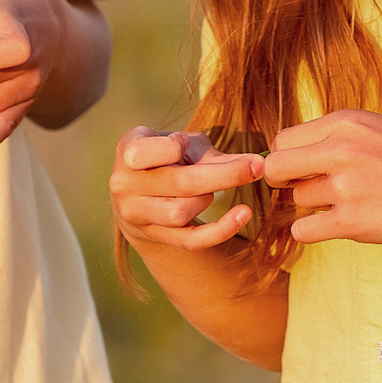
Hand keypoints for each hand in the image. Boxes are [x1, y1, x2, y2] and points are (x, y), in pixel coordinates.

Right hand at [109, 128, 267, 251]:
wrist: (139, 191)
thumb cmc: (166, 156)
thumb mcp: (180, 142)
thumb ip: (210, 153)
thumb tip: (256, 162)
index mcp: (127, 149)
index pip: (145, 152)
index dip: (173, 146)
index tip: (185, 142)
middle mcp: (124, 184)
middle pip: (179, 184)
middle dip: (224, 175)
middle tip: (257, 166)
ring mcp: (136, 214)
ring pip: (181, 213)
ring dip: (207, 198)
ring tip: (210, 189)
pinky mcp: (153, 237)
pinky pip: (190, 241)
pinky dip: (221, 230)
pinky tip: (244, 214)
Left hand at [260, 110, 381, 245]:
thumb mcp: (374, 129)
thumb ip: (332, 137)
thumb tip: (288, 155)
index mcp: (344, 122)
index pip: (283, 139)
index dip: (289, 157)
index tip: (306, 168)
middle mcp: (340, 149)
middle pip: (274, 168)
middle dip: (283, 182)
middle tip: (309, 188)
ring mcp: (346, 186)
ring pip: (296, 200)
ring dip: (315, 206)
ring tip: (349, 204)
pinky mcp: (353, 222)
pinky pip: (303, 230)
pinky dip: (314, 231)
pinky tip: (338, 225)